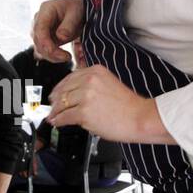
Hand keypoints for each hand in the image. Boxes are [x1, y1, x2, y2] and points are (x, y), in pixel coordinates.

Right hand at [31, 0, 81, 62]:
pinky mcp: (44, 38)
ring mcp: (40, 30)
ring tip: (67, 57)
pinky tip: (62, 56)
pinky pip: (43, 50)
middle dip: (51, 52)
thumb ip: (68, 25)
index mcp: (45, 10)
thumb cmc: (76, 7)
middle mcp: (39, 20)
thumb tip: (60, 37)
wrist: (77, 9)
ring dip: (52, 56)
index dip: (46, 43)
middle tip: (67, 57)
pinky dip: (52, 56)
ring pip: (39, 48)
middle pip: (38, 40)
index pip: (40, 29)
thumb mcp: (75, 13)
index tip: (57, 53)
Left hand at [47, 65, 170, 144]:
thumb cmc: (129, 106)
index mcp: (96, 71)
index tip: (56, 92)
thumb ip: (93, 85)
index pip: (70, 77)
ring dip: (55, 111)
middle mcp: (89, 80)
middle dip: (56, 100)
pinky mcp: (84, 112)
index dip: (60, 87)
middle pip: (64, 89)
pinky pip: (64, 116)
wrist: (140, 118)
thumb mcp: (110, 84)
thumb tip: (75, 93)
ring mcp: (85, 96)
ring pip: (62, 103)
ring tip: (53, 115)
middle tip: (52, 105)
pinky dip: (58, 120)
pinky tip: (56, 122)